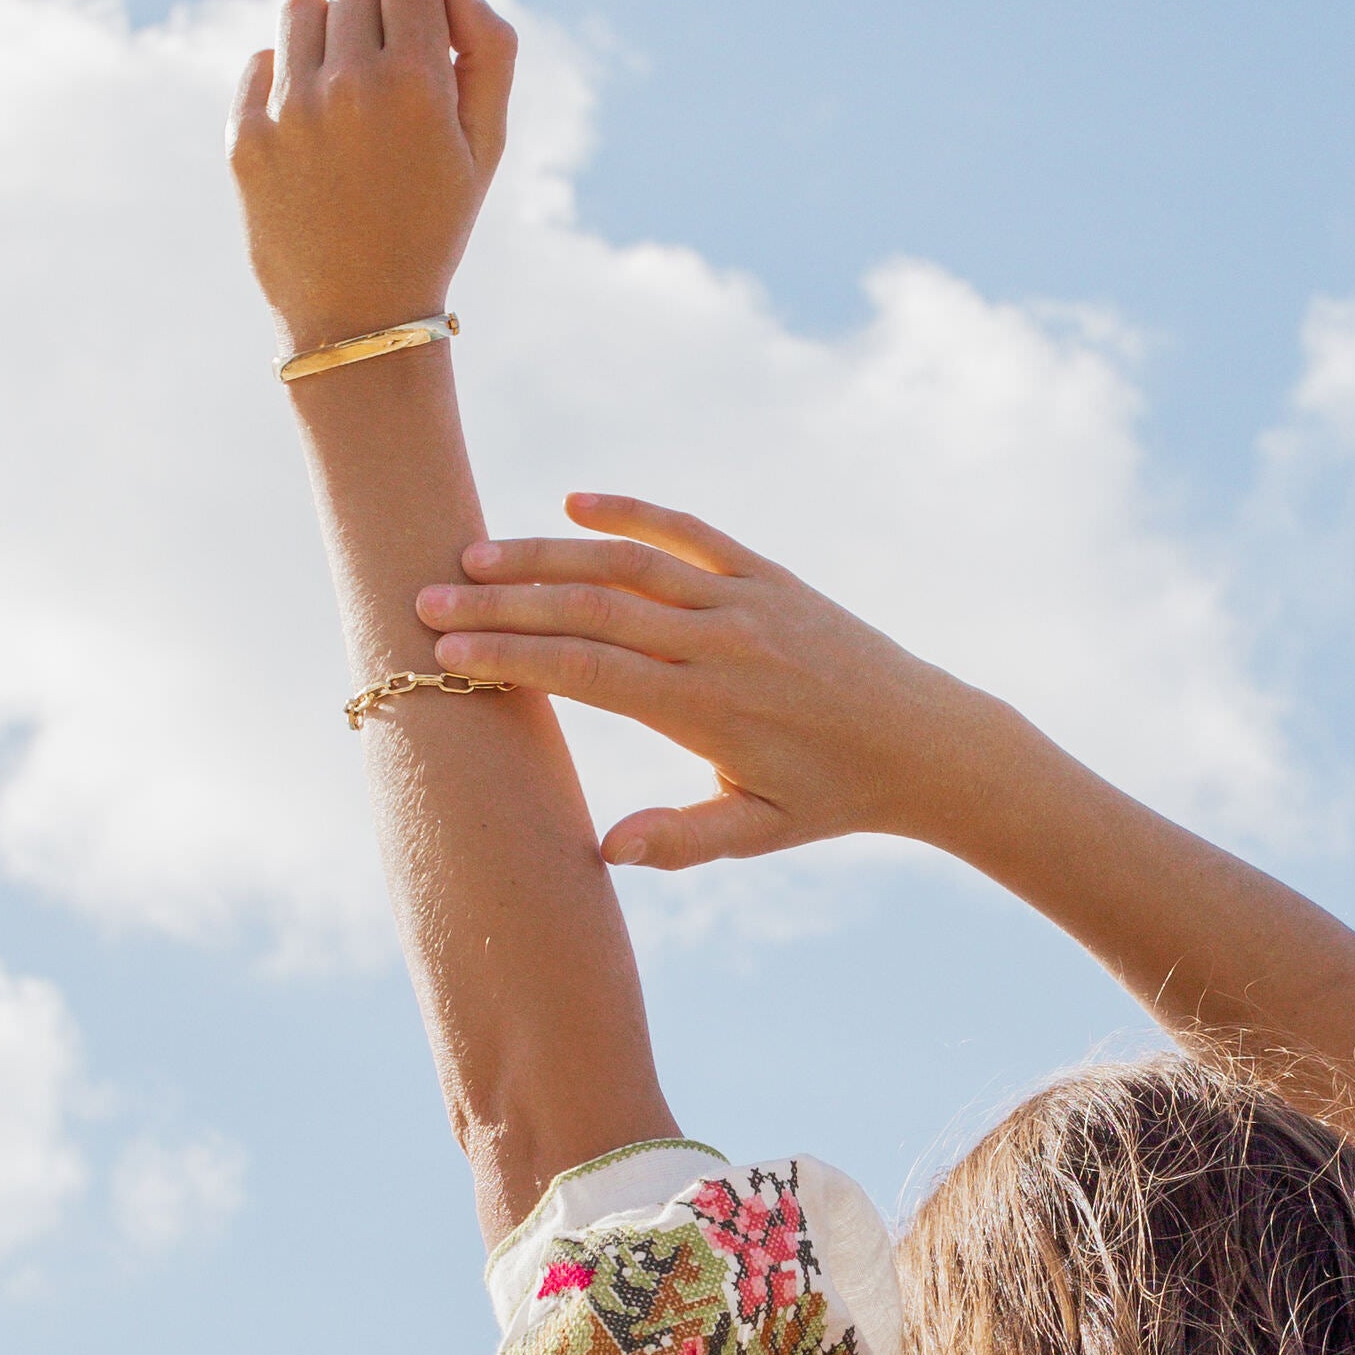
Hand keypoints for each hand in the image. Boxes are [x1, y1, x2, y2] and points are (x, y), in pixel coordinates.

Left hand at [228, 0, 516, 354]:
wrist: (360, 317)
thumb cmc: (434, 224)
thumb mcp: (485, 146)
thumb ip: (490, 50)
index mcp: (420, 82)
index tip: (421, 20)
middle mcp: (350, 85)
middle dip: (376, 11)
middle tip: (389, 72)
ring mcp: (290, 109)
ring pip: (303, 8)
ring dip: (327, 34)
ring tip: (346, 92)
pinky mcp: (245, 134)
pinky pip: (264, 60)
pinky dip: (288, 79)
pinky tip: (313, 131)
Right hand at [413, 500, 1002, 868]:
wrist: (926, 742)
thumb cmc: (832, 798)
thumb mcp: (758, 832)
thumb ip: (681, 840)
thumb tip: (603, 850)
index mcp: (709, 711)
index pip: (590, 672)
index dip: (513, 657)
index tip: (449, 652)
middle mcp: (722, 644)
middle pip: (592, 609)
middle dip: (504, 602)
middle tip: (428, 596)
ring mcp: (746, 601)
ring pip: (630, 563)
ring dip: (548, 554)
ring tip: (477, 554)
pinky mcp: (770, 575)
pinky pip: (692, 533)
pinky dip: (633, 513)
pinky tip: (574, 504)